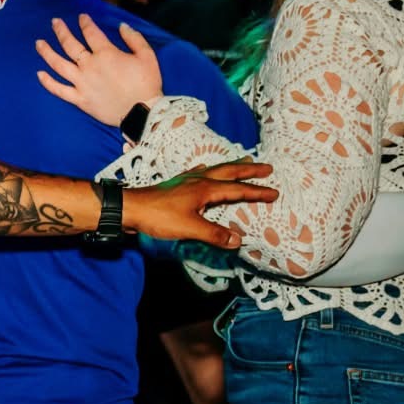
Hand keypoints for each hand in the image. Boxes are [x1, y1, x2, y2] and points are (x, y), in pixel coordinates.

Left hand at [36, 14, 164, 125]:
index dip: (85, 22)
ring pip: (59, 65)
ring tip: (38, 43)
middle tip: (55, 22)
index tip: (81, 17)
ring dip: (47, 52)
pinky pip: (59, 90)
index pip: (91, 33)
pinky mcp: (80, 99)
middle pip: (70, 45)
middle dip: (61, 31)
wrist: (142, 112)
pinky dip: (48, 82)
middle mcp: (89, 66)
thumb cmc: (146, 83)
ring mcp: (82, 83)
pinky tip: (39, 74)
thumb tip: (121, 25)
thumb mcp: (147, 55)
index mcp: (106, 54)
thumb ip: (134, 38)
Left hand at [121, 161, 277, 247]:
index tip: (274, 192)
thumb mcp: (189, 228)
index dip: (256, 192)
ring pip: (214, 171)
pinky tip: (205, 171)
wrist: (129, 208)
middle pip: (229, 171)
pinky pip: (197, 175)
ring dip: (231, 168)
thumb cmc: (158, 217)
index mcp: (205, 189)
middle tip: (267, 167)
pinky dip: (207, 172)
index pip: (237, 189)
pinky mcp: (175, 186)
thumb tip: (239, 240)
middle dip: (249, 169)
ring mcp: (185, 181)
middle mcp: (197, 181)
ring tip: (242, 163)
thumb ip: (215, 234)